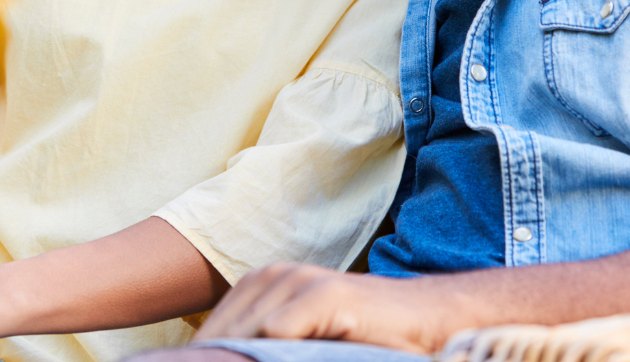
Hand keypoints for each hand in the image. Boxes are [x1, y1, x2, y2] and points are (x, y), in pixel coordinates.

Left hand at [196, 263, 462, 353]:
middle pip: (221, 339)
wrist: (424, 319)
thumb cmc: (362, 340)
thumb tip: (214, 361)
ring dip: (243, 357)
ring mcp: (297, 281)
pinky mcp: (322, 294)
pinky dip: (270, 355)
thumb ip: (263, 348)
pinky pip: (275, 335)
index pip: (209, 338)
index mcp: (261, 285)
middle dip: (223, 360)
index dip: (205, 360)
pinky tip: (293, 357)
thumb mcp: (299, 343)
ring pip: (244, 337)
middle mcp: (273, 276)